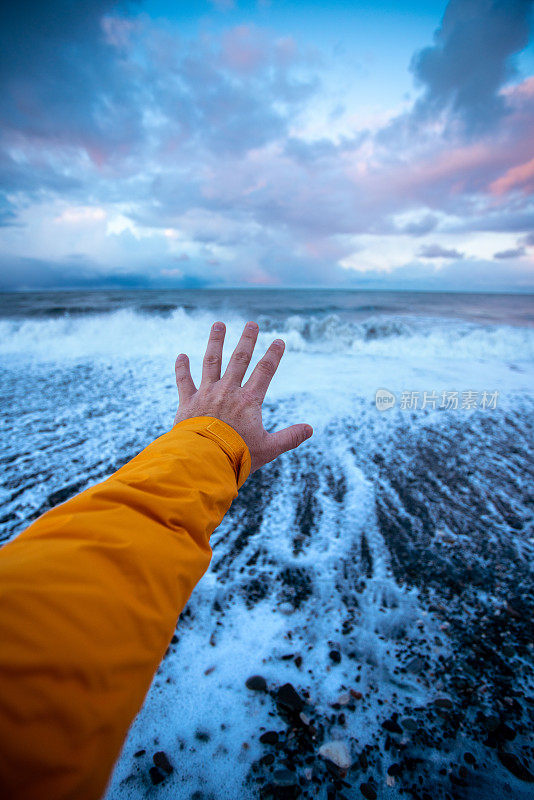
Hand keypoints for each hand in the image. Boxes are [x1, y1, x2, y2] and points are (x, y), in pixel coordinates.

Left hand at [173, 321, 312, 473]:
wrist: (204, 462)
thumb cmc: (238, 456)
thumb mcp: (269, 448)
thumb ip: (289, 437)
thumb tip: (310, 429)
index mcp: (248, 401)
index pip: (264, 371)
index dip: (274, 355)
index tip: (279, 341)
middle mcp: (227, 391)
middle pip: (239, 359)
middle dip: (246, 340)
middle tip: (251, 324)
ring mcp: (206, 394)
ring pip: (211, 362)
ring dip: (215, 342)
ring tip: (218, 325)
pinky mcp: (187, 403)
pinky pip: (184, 382)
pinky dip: (182, 369)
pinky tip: (181, 356)